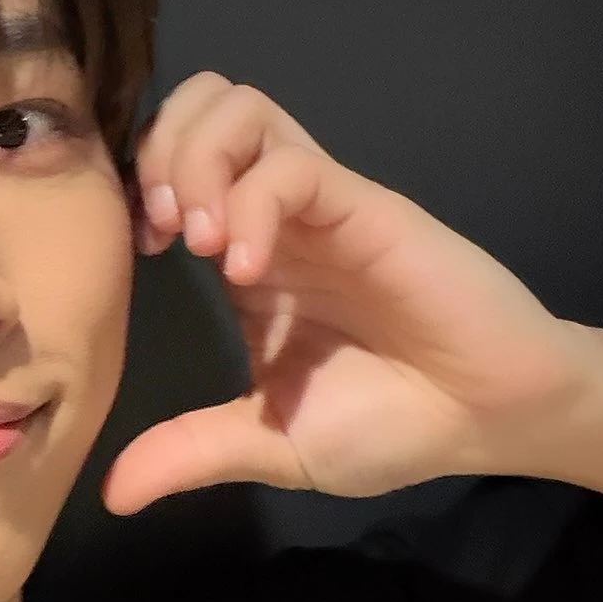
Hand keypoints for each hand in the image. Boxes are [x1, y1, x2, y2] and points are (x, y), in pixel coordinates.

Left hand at [101, 72, 592, 513]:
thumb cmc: (393, 424)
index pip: (172, 165)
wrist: (489, 420)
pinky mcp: (364, 207)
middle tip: (163, 230)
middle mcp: (276, 216)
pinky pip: (294, 166)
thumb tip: (112, 494)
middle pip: (199, 107)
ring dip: (199, 158)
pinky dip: (253, 202)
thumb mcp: (271, 448)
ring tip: (200, 239)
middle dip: (159, 151)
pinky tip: (248, 269)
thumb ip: (192, 454)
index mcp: (245, 258)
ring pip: (242, 108)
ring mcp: (319, 206)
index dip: (138, 189)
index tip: (140, 256)